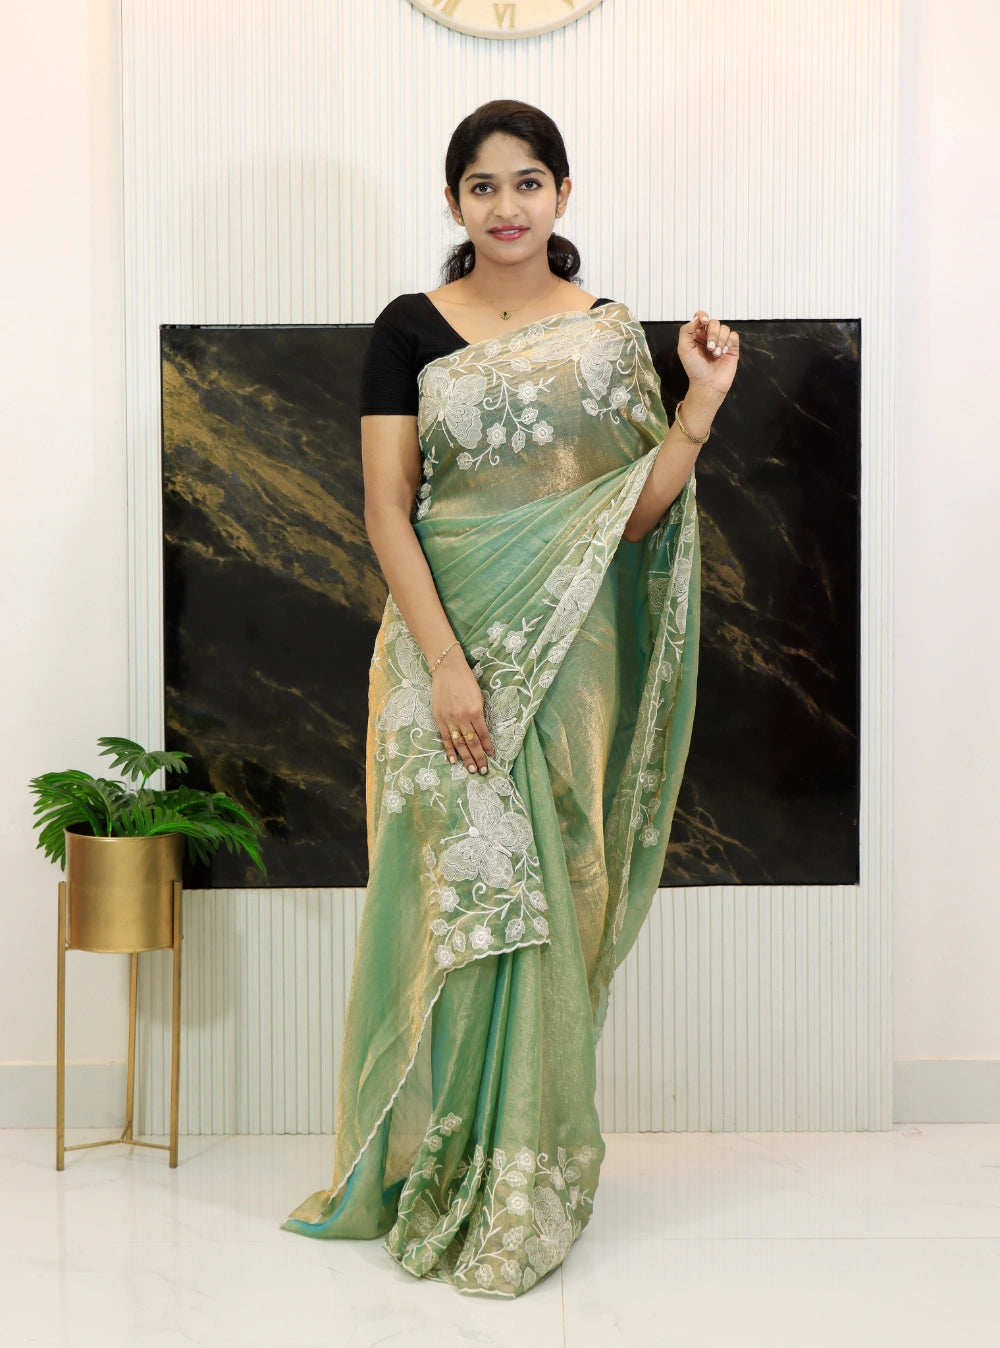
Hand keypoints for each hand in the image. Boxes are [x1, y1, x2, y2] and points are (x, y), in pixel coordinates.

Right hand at [432, 651, 493, 774]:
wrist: (447, 668)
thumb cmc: (466, 680)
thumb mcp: (478, 696)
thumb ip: (479, 714)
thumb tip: (481, 732)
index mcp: (475, 711)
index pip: (483, 735)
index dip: (488, 748)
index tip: (492, 757)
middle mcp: (462, 717)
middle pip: (471, 743)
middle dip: (478, 758)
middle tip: (483, 771)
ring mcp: (449, 719)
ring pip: (459, 743)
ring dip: (465, 758)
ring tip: (471, 769)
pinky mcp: (439, 718)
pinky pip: (445, 738)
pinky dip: (449, 750)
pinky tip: (454, 760)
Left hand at [678, 310, 739, 397]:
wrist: (707, 383)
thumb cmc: (694, 368)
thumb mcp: (684, 348)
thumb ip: (686, 330)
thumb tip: (697, 318)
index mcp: (697, 335)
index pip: (701, 317)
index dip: (703, 316)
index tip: (703, 322)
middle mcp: (709, 336)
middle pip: (714, 322)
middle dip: (712, 334)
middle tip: (709, 348)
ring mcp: (721, 341)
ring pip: (724, 328)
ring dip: (720, 341)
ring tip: (715, 354)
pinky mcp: (731, 347)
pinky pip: (733, 335)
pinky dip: (728, 342)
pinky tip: (723, 352)